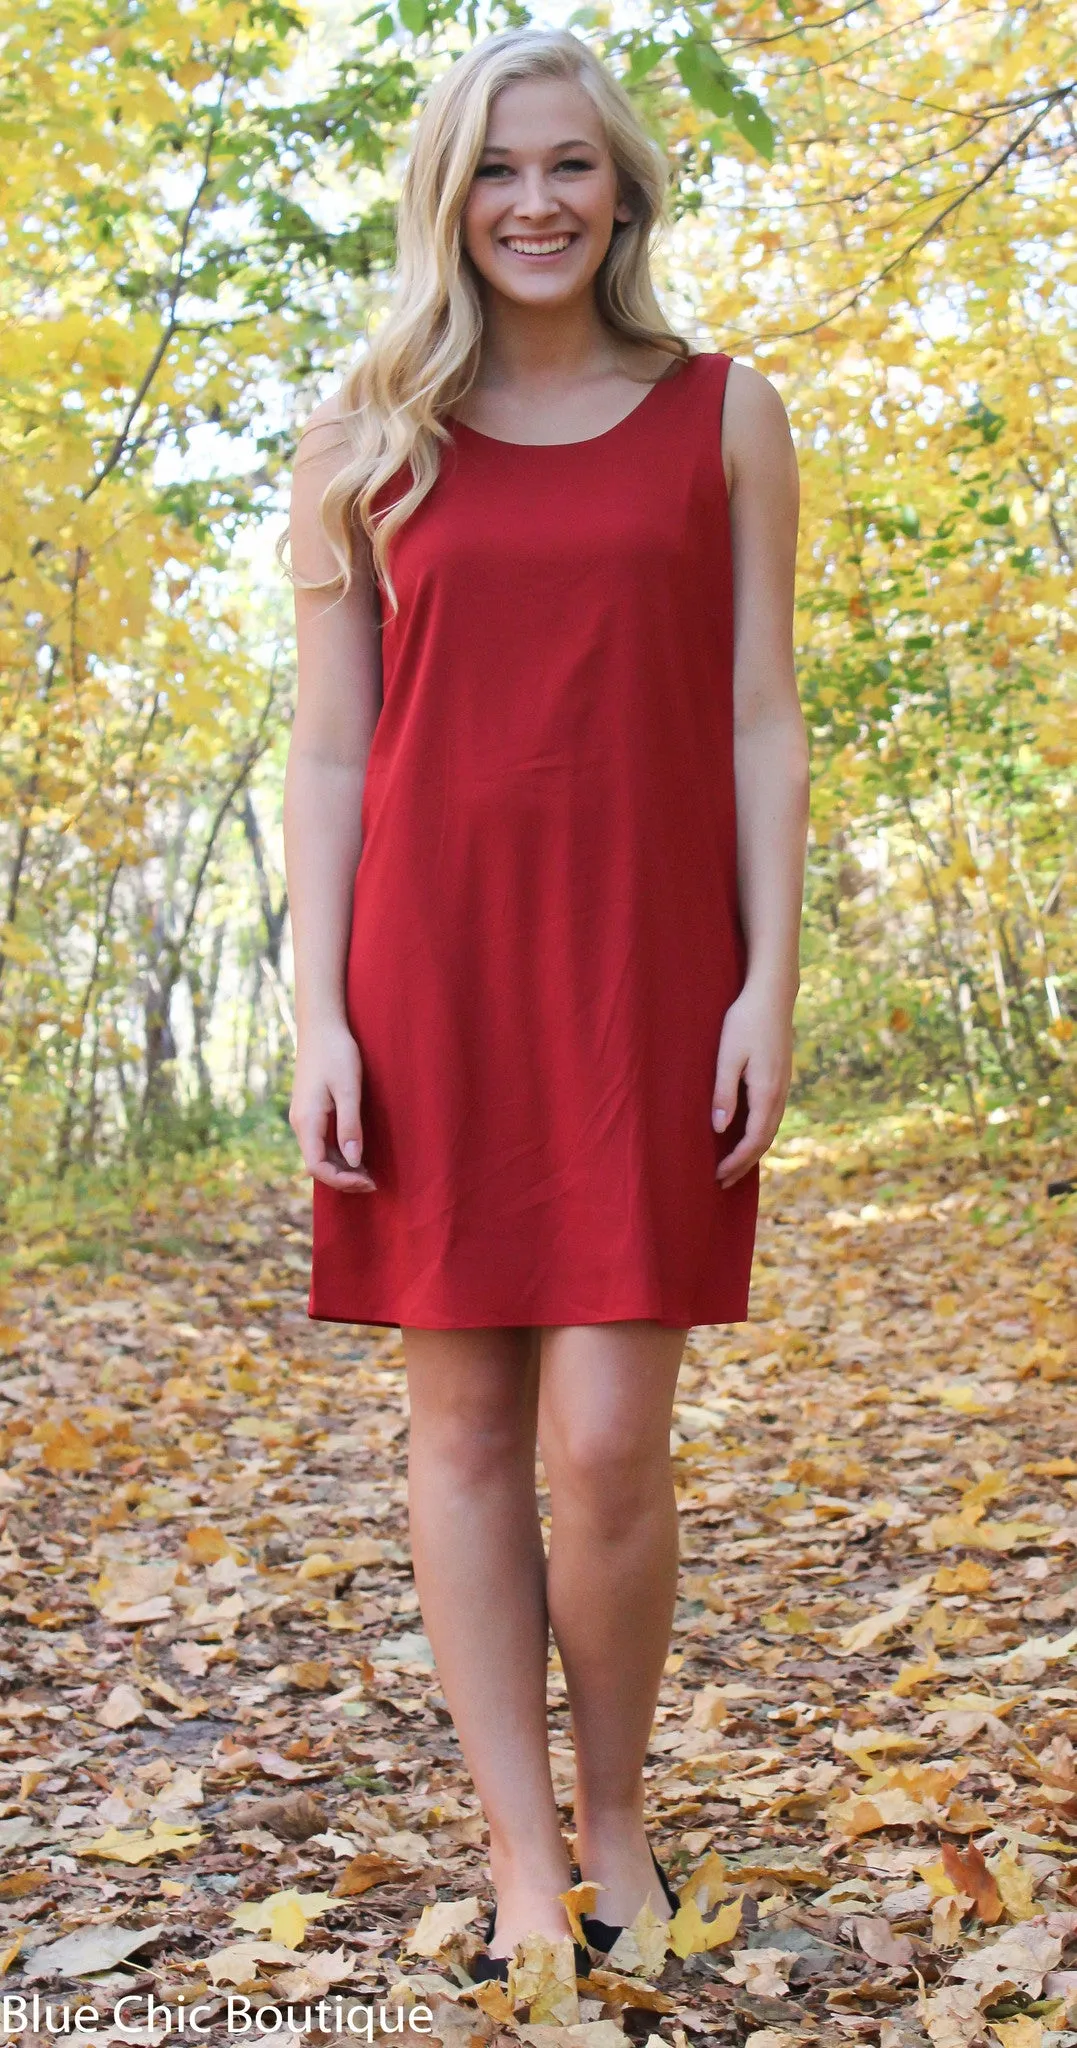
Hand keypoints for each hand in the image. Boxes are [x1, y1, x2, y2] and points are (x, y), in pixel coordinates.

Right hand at [289, 1020, 376, 1192]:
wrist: (321, 1026)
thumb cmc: (337, 1053)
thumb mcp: (347, 1089)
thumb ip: (349, 1125)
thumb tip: (352, 1160)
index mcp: (307, 1120)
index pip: (317, 1166)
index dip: (341, 1180)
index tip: (368, 1181)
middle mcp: (301, 1124)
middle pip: (317, 1165)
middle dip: (343, 1178)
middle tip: (373, 1181)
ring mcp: (304, 1118)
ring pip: (319, 1155)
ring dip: (341, 1168)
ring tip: (368, 1173)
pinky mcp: (311, 1112)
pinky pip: (321, 1143)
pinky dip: (338, 1154)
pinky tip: (356, 1155)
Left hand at [711, 982, 793, 1188]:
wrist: (773, 994)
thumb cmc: (745, 1021)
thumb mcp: (727, 1056)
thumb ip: (724, 1093)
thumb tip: (721, 1129)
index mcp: (767, 1092)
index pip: (753, 1139)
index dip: (737, 1161)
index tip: (718, 1175)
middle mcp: (780, 1094)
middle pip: (765, 1140)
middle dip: (744, 1164)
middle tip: (723, 1182)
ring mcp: (784, 1086)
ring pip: (771, 1129)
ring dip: (753, 1151)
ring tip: (734, 1166)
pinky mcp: (781, 1078)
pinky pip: (772, 1116)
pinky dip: (760, 1134)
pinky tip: (747, 1135)